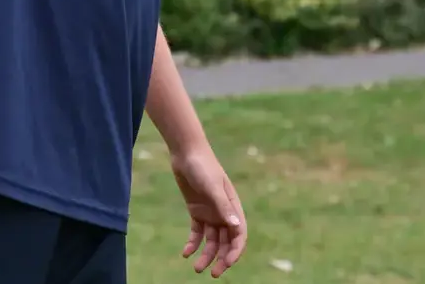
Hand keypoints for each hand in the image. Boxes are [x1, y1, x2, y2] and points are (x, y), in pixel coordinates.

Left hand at [171, 145, 246, 276]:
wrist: (185, 152)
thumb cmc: (202, 166)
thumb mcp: (212, 187)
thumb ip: (223, 207)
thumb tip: (236, 227)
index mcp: (233, 206)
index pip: (239, 234)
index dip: (235, 250)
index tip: (227, 263)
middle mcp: (223, 212)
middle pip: (226, 241)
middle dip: (221, 259)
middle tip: (213, 273)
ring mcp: (210, 212)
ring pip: (211, 241)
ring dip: (206, 255)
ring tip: (196, 268)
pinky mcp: (196, 211)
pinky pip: (197, 233)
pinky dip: (192, 244)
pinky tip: (185, 253)